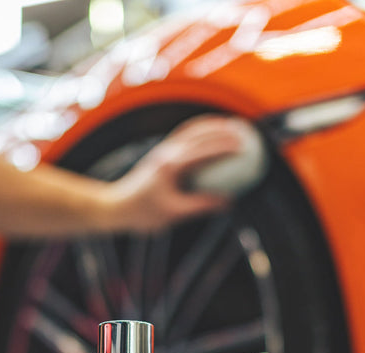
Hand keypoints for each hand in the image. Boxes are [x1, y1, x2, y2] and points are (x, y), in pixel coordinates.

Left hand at [105, 115, 244, 232]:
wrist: (117, 206)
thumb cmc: (144, 214)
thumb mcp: (174, 214)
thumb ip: (201, 205)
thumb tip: (229, 201)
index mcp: (171, 166)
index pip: (204, 151)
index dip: (225, 147)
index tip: (245, 148)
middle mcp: (167, 153)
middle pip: (200, 135)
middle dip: (224, 132)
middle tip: (246, 135)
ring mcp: (163, 150)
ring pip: (193, 130)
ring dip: (213, 126)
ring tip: (233, 127)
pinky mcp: (161, 153)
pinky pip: (185, 136)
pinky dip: (201, 132)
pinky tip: (213, 136)